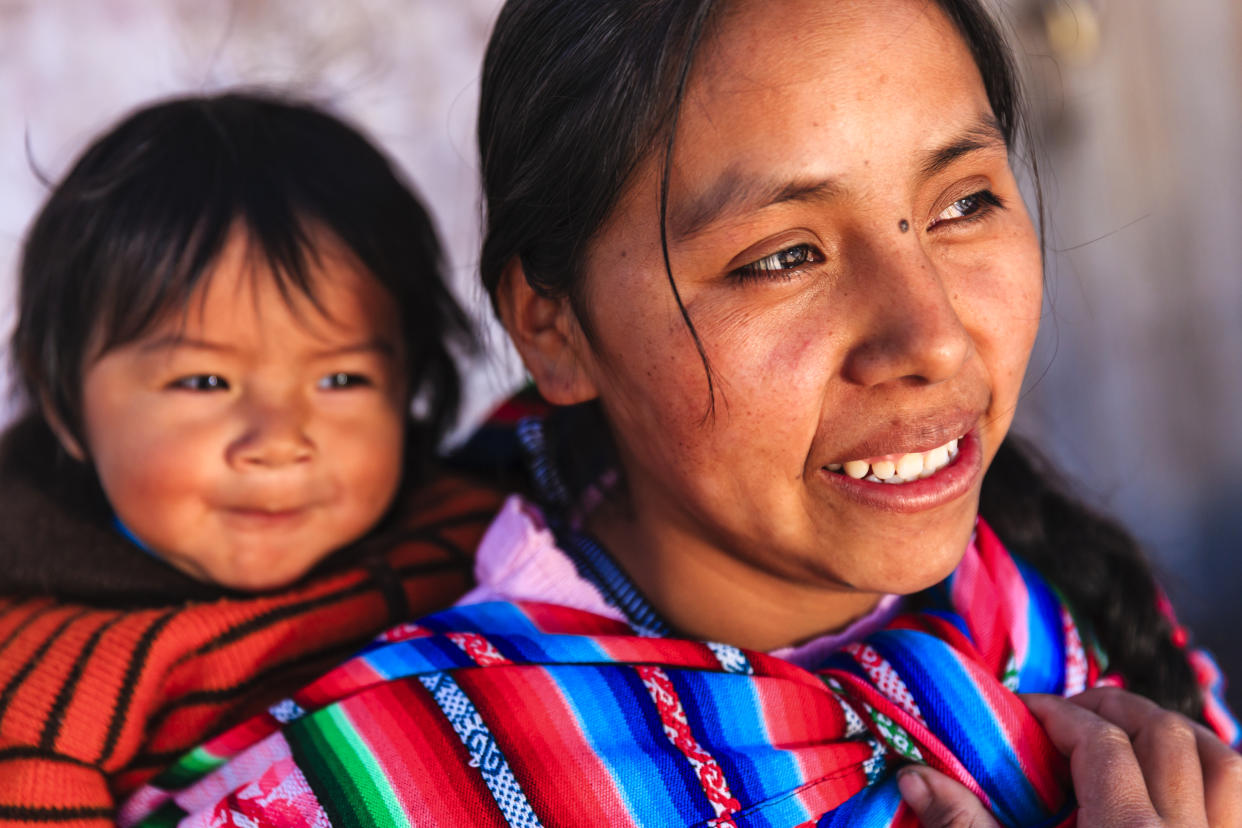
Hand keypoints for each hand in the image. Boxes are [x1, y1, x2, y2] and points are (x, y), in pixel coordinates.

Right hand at [896, 687, 1241, 826]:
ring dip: (1186, 734)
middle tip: (1077, 711)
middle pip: (1168, 737)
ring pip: (1228, 764)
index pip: (1101, 741)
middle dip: (1121, 709)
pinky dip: (1225, 778)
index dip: (1061, 714)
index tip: (1029, 713)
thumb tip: (913, 775)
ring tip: (1141, 733)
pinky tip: (1191, 782)